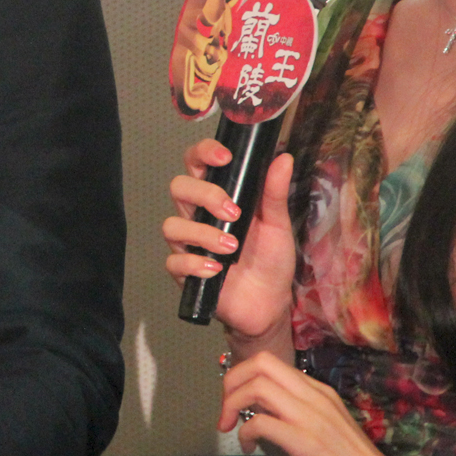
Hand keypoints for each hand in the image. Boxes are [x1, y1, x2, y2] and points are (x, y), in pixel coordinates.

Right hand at [162, 140, 296, 350]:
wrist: (269, 302)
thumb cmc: (271, 259)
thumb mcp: (278, 223)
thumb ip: (275, 192)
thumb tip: (283, 158)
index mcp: (217, 196)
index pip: (196, 163)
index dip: (203, 153)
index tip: (225, 158)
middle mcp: (198, 215)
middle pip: (179, 187)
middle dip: (205, 195)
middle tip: (233, 213)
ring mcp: (189, 243)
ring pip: (172, 225)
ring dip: (203, 234)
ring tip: (232, 248)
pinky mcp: (185, 272)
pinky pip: (174, 261)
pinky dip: (195, 264)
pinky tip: (216, 270)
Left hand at [220, 350, 407, 455]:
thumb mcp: (327, 429)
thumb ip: (301, 415)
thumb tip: (265, 415)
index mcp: (320, 392)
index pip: (271, 362)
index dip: (242, 376)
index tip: (235, 400)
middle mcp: (315, 398)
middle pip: (260, 364)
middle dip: (231, 381)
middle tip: (226, 409)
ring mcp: (312, 419)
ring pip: (258, 386)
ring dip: (233, 404)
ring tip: (231, 427)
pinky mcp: (308, 445)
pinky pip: (264, 422)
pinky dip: (246, 432)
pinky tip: (249, 447)